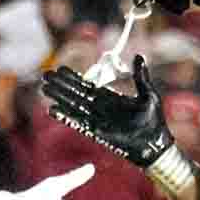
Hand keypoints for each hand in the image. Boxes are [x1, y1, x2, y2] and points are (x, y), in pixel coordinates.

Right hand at [41, 55, 174, 172]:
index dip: (73, 78)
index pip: (87, 86)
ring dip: (59, 98)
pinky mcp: (97, 132)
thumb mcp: (148, 94)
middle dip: (60, 85)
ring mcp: (97, 120)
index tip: (59, 69)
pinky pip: (78, 123)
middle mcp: (100, 108)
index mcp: (109, 98)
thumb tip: (139, 56)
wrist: (155, 143)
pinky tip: (52, 110)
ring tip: (44, 89)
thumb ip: (140, 77)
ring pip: (73, 106)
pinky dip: (65, 117)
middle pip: (75, 94)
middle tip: (45, 76)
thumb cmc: (154, 120)